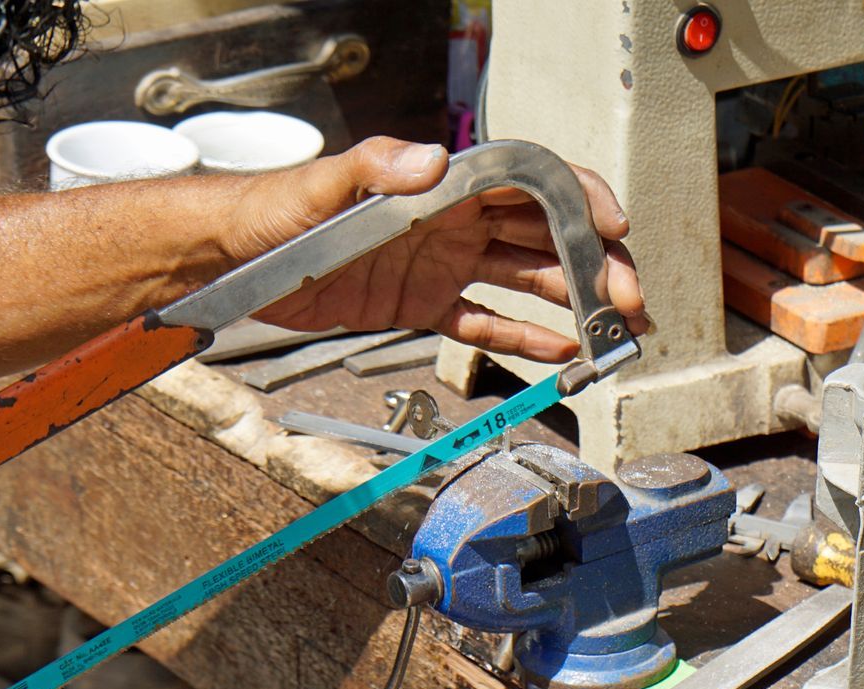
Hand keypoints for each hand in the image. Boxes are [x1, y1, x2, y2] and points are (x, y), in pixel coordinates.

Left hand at [227, 138, 647, 362]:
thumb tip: (432, 161)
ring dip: (574, 301)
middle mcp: (452, 220)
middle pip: (543, 235)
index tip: (614, 228)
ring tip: (615, 328)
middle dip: (595, 262)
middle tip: (630, 298)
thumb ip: (375, 169)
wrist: (234, 257)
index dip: (579, 202)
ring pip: (525, 278)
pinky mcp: (421, 302)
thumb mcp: (323, 185)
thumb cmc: (273, 210)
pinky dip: (521, 336)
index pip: (530, 184)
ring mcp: (442, 261)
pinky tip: (561, 352)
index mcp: (440, 185)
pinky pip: (482, 319)